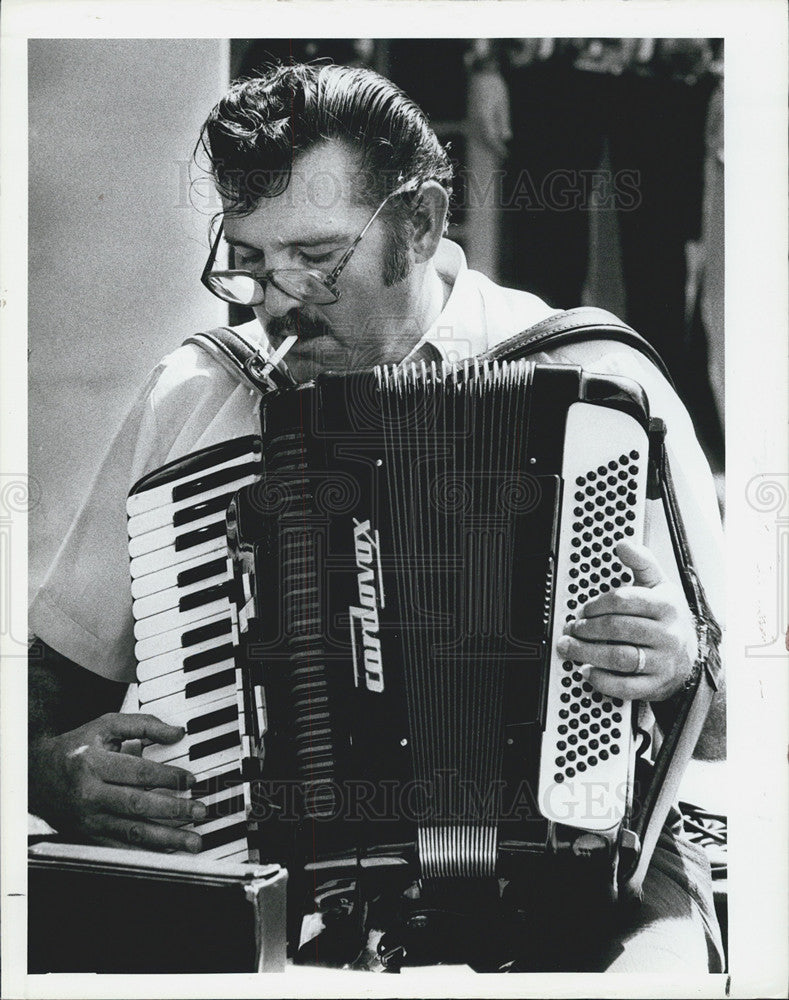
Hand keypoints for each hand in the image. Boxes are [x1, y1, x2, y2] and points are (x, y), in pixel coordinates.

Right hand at [29, 713, 205, 851]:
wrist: (36, 776)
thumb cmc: (77, 748)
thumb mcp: (106, 725)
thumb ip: (144, 724)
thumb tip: (178, 733)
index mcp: (94, 763)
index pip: (138, 772)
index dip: (168, 777)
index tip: (191, 780)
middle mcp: (90, 794)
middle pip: (138, 806)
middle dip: (173, 810)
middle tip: (200, 811)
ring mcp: (89, 819)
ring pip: (132, 833)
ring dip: (167, 838)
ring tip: (193, 842)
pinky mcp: (89, 836)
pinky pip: (122, 847)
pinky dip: (148, 851)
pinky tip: (170, 850)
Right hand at [467, 69, 511, 158]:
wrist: (481, 73)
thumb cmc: (495, 86)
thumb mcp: (503, 103)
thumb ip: (503, 121)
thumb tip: (506, 138)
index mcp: (483, 116)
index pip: (490, 137)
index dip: (497, 148)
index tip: (506, 154)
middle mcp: (475, 119)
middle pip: (483, 139)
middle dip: (493, 149)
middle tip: (504, 155)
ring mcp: (472, 118)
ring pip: (479, 136)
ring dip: (488, 145)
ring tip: (498, 151)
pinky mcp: (472, 115)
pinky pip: (478, 130)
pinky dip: (484, 137)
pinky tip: (492, 140)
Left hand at [556, 541, 696, 701]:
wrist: (691, 657)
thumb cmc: (668, 619)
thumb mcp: (660, 586)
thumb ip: (641, 563)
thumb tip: (623, 544)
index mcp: (666, 606)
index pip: (624, 600)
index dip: (596, 605)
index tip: (582, 610)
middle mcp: (667, 634)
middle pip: (618, 628)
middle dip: (586, 629)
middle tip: (571, 629)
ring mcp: (663, 661)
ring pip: (620, 657)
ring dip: (588, 653)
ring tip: (570, 648)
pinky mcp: (656, 685)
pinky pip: (626, 686)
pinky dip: (603, 680)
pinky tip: (588, 671)